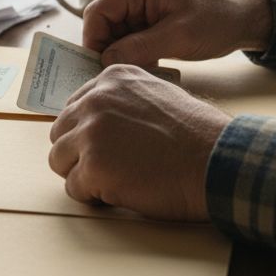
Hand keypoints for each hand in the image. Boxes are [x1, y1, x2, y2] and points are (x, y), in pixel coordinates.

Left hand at [48, 64, 231, 221]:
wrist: (216, 160)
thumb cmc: (195, 135)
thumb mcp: (156, 94)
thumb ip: (122, 100)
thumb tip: (97, 120)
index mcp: (111, 78)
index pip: (73, 107)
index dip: (88, 133)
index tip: (108, 147)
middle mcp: (95, 100)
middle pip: (60, 133)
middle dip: (79, 154)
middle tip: (111, 167)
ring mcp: (91, 133)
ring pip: (59, 160)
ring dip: (83, 175)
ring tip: (117, 179)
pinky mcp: (92, 167)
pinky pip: (73, 188)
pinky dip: (94, 196)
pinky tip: (122, 191)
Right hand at [82, 0, 273, 67]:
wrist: (248, 17)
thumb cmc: (218, 18)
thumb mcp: (178, 37)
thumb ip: (138, 48)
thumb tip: (105, 61)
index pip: (97, 11)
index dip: (93, 40)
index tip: (98, 67)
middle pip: (104, 24)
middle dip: (110, 50)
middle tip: (122, 73)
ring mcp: (143, 4)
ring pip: (117, 34)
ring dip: (124, 54)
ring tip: (142, 70)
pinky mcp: (151, 18)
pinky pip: (132, 38)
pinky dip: (136, 54)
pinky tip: (151, 66)